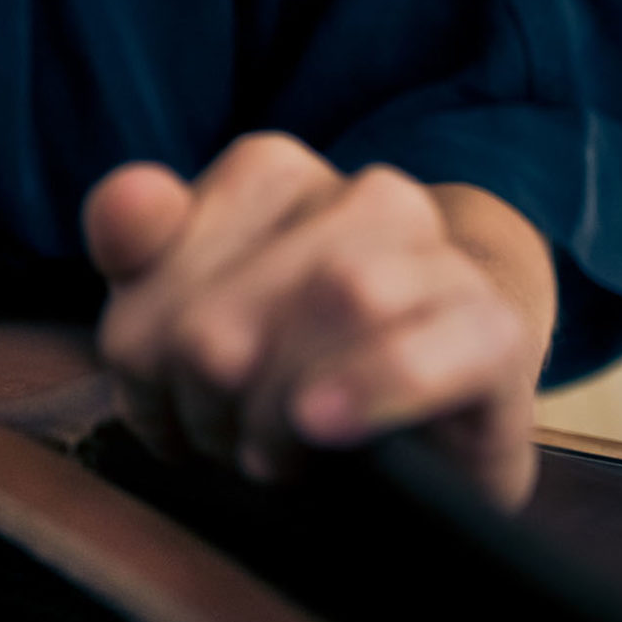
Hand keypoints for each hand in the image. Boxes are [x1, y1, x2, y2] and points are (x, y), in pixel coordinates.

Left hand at [81, 133, 552, 507]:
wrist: (436, 403)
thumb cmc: (285, 352)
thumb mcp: (182, 304)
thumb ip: (137, 240)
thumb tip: (130, 195)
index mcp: (271, 170)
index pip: (162, 234)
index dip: (138, 338)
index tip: (154, 392)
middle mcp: (361, 192)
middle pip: (228, 298)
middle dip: (200, 391)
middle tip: (213, 435)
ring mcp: (436, 254)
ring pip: (335, 295)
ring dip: (274, 403)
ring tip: (267, 452)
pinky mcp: (492, 331)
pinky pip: (425, 348)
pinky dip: (365, 386)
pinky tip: (320, 426)